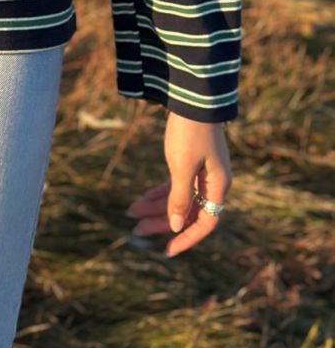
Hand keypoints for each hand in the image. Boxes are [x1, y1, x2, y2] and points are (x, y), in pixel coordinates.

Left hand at [125, 110, 231, 256]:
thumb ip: (179, 197)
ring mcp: (201, 171)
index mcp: (217, 186)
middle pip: (188, 212)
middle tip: (136, 230)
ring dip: (156, 206)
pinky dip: (160, 192)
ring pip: (179, 198)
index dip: (186, 238)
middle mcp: (212, 182)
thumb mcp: (182, 166)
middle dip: (161, 222)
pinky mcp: (190, 160)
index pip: (204, 223)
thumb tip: (175, 226)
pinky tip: (143, 198)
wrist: (192, 97)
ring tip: (130, 212)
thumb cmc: (190, 132)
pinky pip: (176, 184)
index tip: (167, 250)